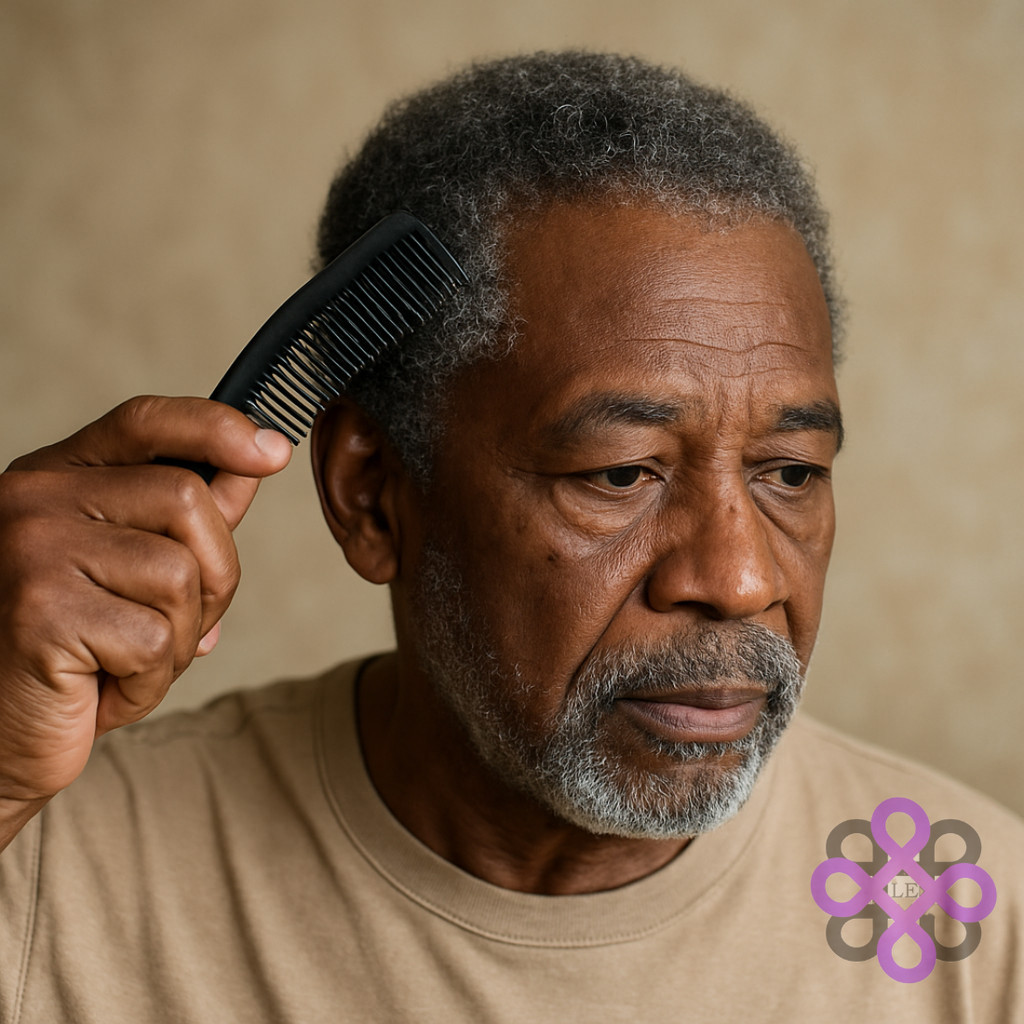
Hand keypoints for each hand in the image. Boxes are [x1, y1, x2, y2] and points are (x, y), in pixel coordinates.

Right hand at [0, 396, 290, 842]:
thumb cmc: (69, 651)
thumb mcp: (133, 570)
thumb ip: (187, 517)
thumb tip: (254, 462)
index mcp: (59, 477)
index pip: (147, 422)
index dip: (217, 428)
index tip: (273, 451)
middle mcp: (36, 498)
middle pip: (187, 500)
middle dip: (212, 576)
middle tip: (169, 627)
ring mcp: (34, 548)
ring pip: (181, 575)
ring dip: (178, 638)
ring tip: (123, 661)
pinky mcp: (41, 610)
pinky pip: (155, 641)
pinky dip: (149, 682)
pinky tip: (102, 689)